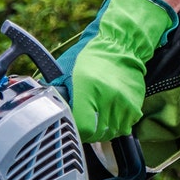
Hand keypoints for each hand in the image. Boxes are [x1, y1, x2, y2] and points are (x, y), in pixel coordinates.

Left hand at [60, 0, 177, 142]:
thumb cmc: (92, 59)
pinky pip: (126, 126)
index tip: (76, 126)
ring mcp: (124, 102)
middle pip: (99, 133)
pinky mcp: (135, 104)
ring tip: (99, 118)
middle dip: (90, 133)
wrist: (121, 46)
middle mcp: (108, 97)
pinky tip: (112, 114)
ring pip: (113, 132)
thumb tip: (45, 109)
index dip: (78, 131)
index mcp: (88, 88)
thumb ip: (58, 93)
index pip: (84, 127)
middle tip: (86, 123)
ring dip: (105, 130)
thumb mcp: (68, 72)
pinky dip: (118, 125)